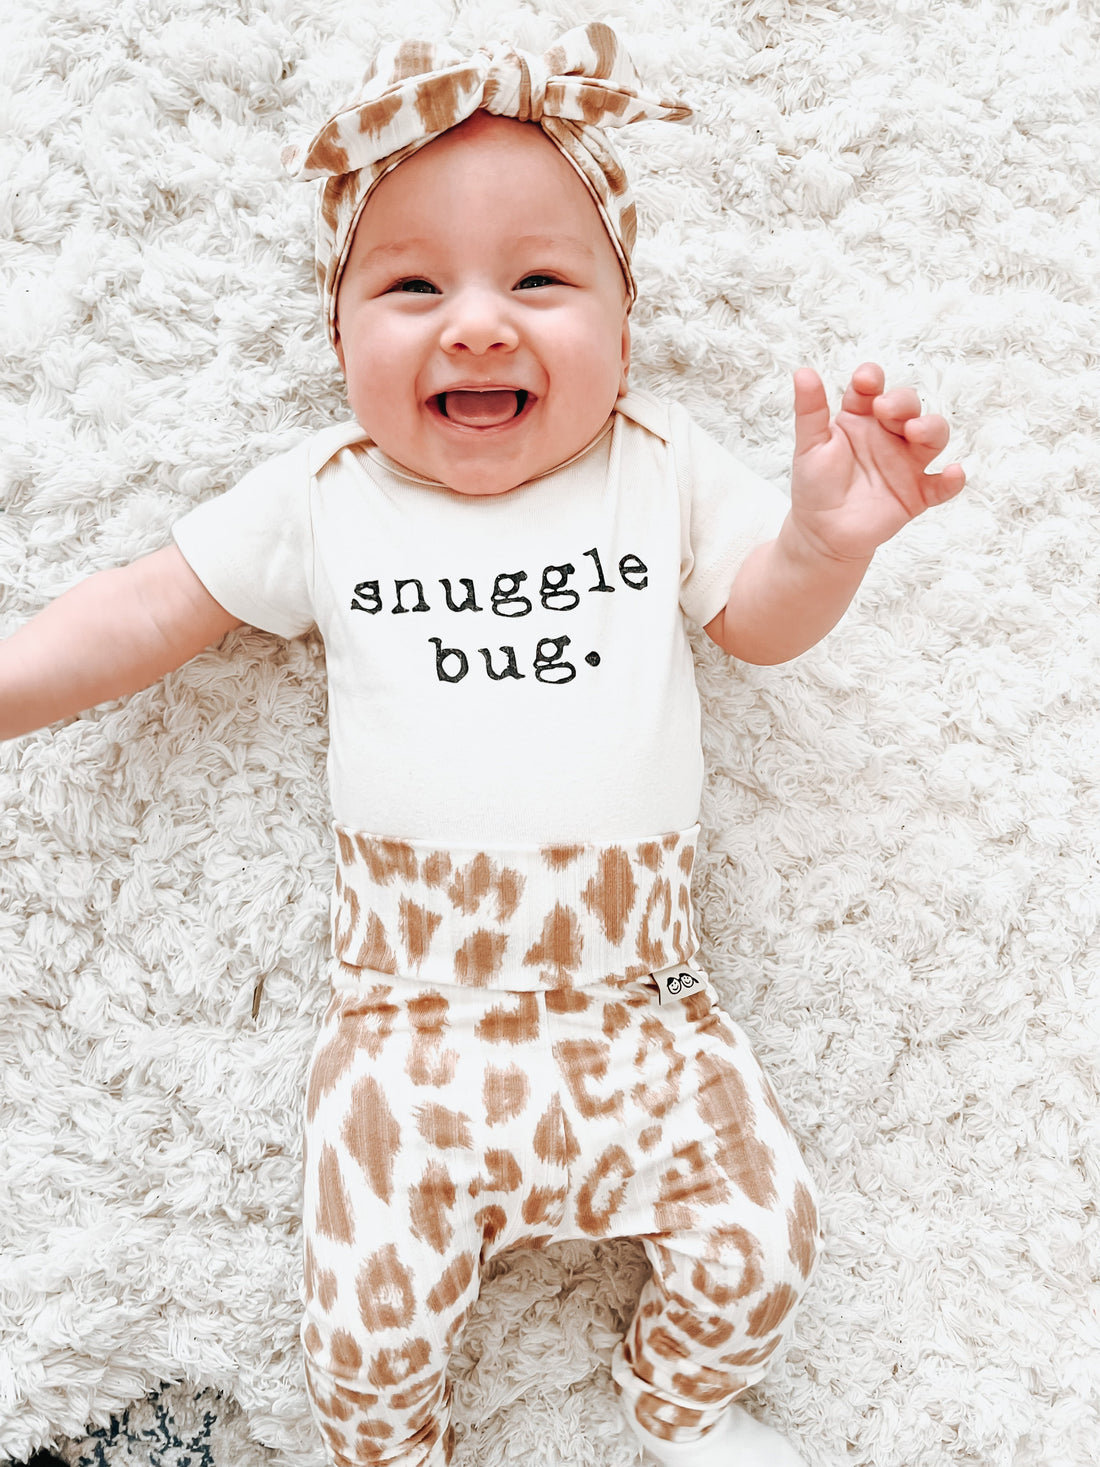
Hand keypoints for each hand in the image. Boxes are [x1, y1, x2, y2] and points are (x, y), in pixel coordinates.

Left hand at [789, 362, 965, 562]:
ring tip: (916, 432)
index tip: (865, 381)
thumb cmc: (815, 485)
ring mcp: (906, 462)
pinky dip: (951, 480)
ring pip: (933, 436)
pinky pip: (941, 485)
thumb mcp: (810, 445)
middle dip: (901, 402)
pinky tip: (954, 474)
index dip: (871, 380)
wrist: (820, 533)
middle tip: (884, 409)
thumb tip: (803, 372)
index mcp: (861, 418)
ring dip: (931, 428)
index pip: (871, 390)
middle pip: (908, 406)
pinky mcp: (917, 493)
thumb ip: (810, 411)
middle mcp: (888, 434)